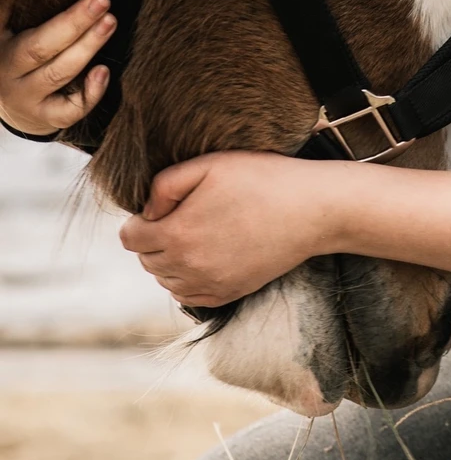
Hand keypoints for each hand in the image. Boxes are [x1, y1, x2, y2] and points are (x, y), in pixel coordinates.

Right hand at [0, 0, 115, 136]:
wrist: (10, 104)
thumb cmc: (16, 56)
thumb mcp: (7, 31)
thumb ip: (16, 8)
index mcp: (2, 46)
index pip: (20, 26)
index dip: (52, 13)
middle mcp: (10, 73)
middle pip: (41, 49)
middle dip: (74, 23)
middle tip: (102, 1)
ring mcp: (27, 98)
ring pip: (59, 74)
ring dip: (87, 48)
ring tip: (109, 22)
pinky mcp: (45, 118)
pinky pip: (69, 110)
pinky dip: (90, 93)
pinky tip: (104, 71)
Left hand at [119, 151, 342, 306]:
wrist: (311, 210)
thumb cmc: (262, 180)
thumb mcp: (210, 164)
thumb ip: (165, 184)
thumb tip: (146, 211)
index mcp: (178, 233)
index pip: (129, 238)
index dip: (139, 219)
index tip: (161, 206)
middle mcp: (187, 267)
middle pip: (146, 260)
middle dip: (153, 238)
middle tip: (180, 215)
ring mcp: (208, 284)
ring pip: (164, 279)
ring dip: (169, 259)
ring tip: (194, 232)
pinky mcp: (227, 295)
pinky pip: (187, 295)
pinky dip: (187, 278)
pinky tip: (204, 254)